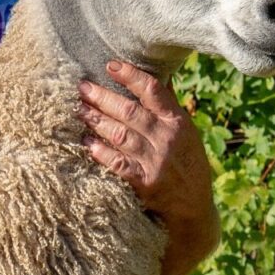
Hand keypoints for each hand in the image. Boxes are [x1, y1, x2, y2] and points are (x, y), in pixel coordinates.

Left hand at [80, 61, 220, 274]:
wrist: (195, 209)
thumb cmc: (188, 167)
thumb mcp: (187, 135)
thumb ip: (168, 111)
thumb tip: (156, 81)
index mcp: (178, 122)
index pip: (154, 91)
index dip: (131, 76)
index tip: (110, 65)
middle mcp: (168, 138)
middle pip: (130, 111)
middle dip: (103, 97)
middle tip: (81, 87)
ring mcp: (156, 161)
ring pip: (121, 134)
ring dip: (97, 121)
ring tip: (79, 110)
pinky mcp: (146, 183)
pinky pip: (119, 163)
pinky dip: (101, 152)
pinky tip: (86, 143)